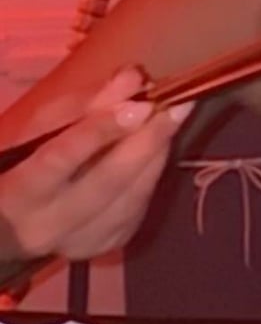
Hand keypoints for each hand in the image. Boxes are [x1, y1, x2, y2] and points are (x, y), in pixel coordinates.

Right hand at [0, 70, 190, 265]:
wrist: (19, 226)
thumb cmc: (29, 163)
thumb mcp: (44, 128)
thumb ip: (86, 105)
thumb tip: (132, 78)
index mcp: (25, 189)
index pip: (62, 157)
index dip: (101, 129)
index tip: (139, 102)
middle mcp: (53, 223)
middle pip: (108, 181)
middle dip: (146, 141)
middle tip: (177, 106)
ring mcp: (84, 240)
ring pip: (132, 198)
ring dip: (157, 155)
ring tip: (175, 118)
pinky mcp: (108, 245)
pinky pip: (139, 207)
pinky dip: (152, 174)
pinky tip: (159, 148)